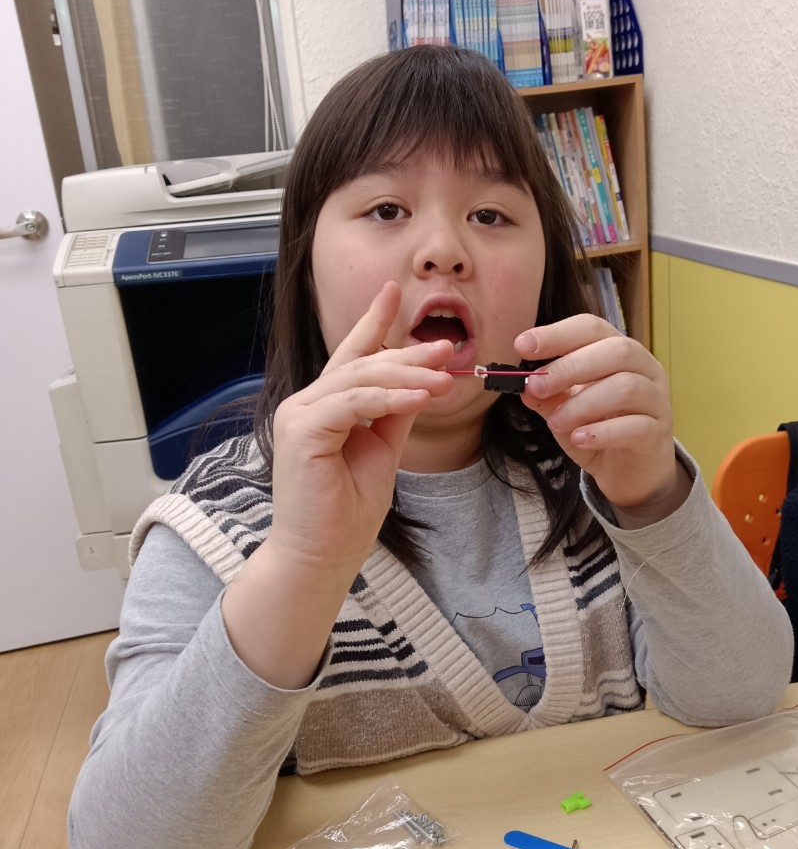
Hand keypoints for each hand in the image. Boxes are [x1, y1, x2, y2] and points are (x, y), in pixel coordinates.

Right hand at [266, 282, 453, 577]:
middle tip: (447, 348)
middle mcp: (305, 405)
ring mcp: (299, 416)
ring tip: (445, 378)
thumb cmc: (346, 515)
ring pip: (359, 380)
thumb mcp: (382, 452)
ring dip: (408, 377)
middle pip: (362, 365)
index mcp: (323, 408)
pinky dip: (389, 398)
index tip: (391, 292)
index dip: (372, 322)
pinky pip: (352, 403)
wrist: (322, 557)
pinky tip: (421, 397)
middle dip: (407, 354)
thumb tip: (419, 383)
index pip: (350, 356)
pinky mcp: (302, 433)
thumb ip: (394, 415)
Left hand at [515, 315, 689, 522]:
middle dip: (569, 366)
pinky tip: (579, 438)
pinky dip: (602, 432)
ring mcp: (656, 400)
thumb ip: (547, 395)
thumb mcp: (564, 410)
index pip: (592, 328)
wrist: (628, 472)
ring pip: (626, 387)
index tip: (522, 346)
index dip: (557, 334)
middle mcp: (645, 368)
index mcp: (619, 352)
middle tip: (536, 386)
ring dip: (582, 404)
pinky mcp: (658, 433)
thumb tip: (524, 385)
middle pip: (616, 350)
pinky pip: (635, 426)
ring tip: (554, 423)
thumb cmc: (598, 430)